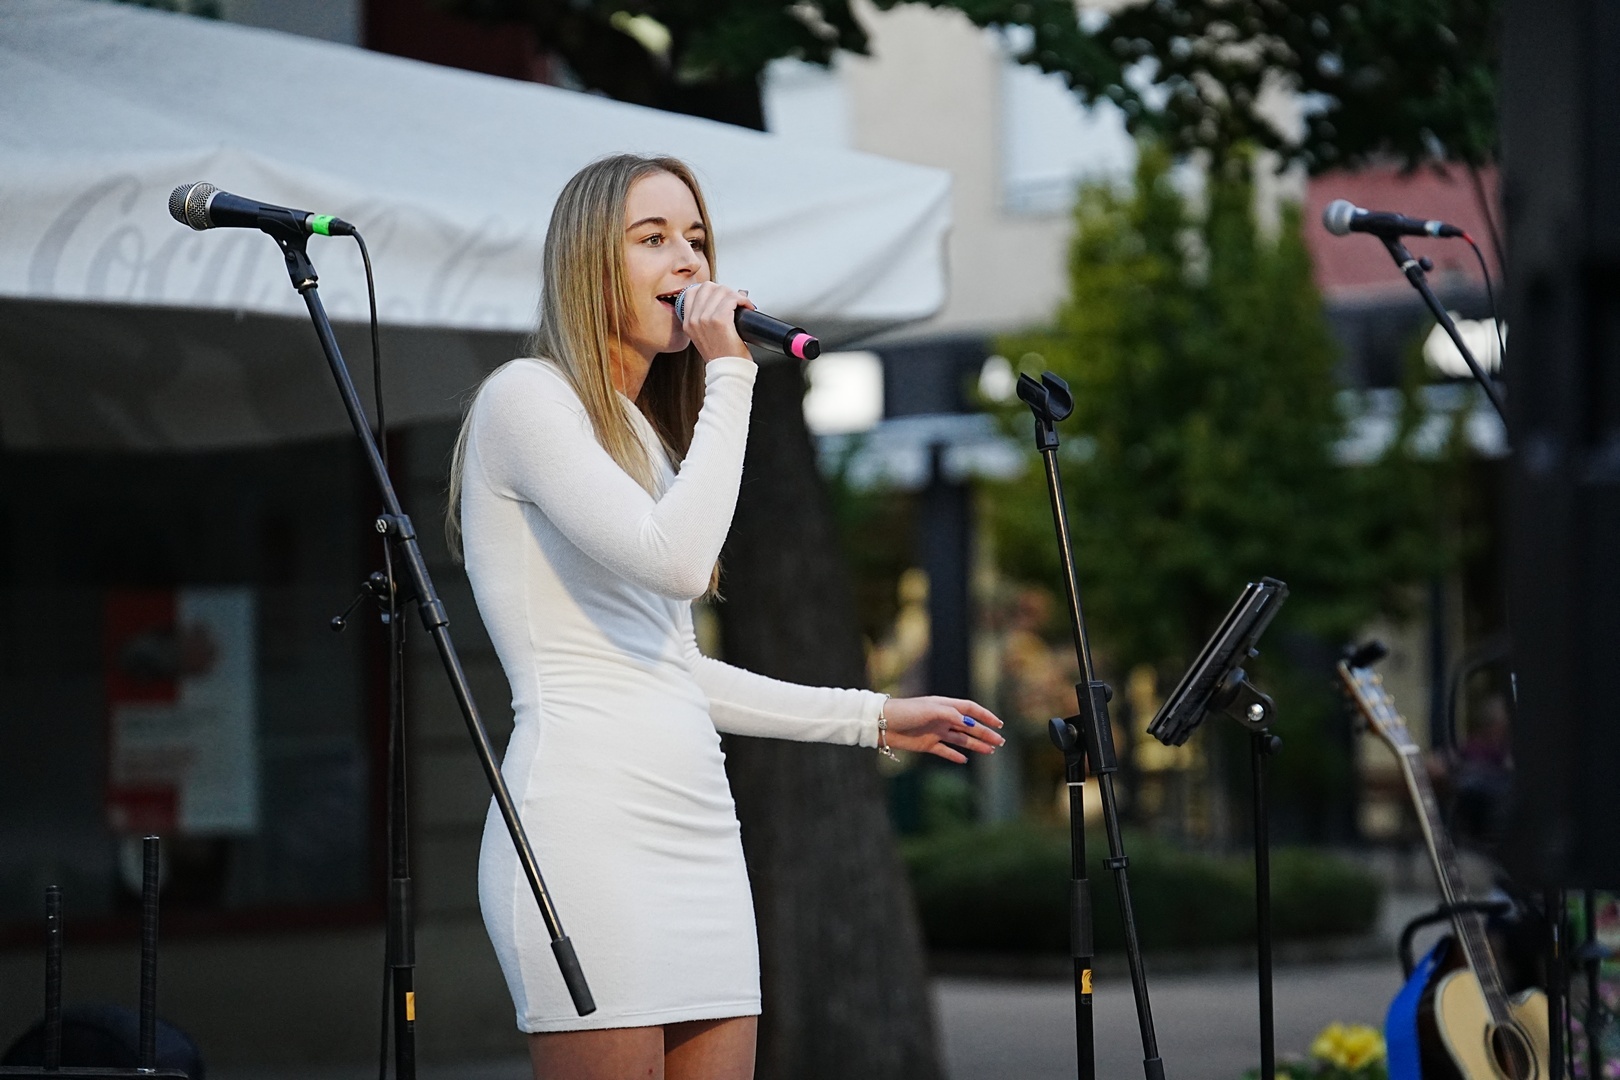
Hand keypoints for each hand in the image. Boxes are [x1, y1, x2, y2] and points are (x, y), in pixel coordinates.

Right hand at [680, 281, 754, 360]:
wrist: (727, 371)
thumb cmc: (722, 356)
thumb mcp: (706, 336)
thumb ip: (708, 316)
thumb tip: (728, 295)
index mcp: (688, 322)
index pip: (692, 291)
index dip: (710, 290)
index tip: (721, 296)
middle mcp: (694, 320)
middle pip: (708, 287)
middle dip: (725, 290)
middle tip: (734, 300)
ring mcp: (705, 319)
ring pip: (722, 291)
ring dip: (735, 295)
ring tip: (742, 304)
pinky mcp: (720, 321)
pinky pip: (732, 299)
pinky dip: (742, 300)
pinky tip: (747, 307)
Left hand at [882, 696, 1004, 763]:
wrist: (882, 724)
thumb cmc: (906, 711)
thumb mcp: (931, 709)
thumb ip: (951, 715)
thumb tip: (971, 724)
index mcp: (944, 705)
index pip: (970, 709)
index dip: (985, 716)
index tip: (999, 724)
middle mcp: (942, 718)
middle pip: (969, 726)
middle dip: (985, 733)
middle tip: (1000, 742)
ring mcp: (935, 731)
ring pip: (961, 739)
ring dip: (975, 744)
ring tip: (990, 751)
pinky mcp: (927, 744)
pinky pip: (945, 751)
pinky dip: (955, 756)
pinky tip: (965, 760)